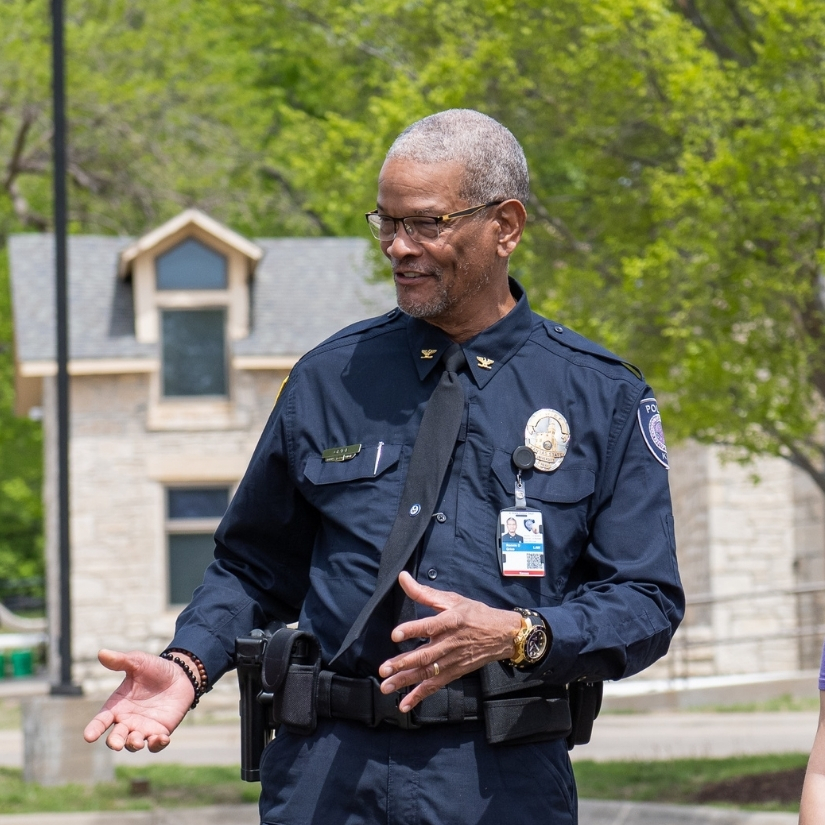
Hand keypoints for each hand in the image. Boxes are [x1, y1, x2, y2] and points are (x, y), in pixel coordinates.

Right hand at [83, 649, 195, 752]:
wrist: (180, 674)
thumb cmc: (155, 669)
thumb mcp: (138, 662)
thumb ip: (121, 661)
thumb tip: (101, 653)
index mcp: (117, 705)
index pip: (101, 720)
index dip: (94, 729)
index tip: (89, 736)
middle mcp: (127, 720)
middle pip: (115, 737)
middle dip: (114, 742)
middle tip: (115, 743)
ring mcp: (143, 728)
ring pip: (133, 744)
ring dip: (133, 745)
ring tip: (136, 740)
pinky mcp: (160, 731)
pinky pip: (155, 744)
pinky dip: (157, 744)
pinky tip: (161, 739)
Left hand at [377, 571, 520, 711]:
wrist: (502, 635)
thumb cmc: (475, 614)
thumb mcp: (451, 599)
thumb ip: (424, 592)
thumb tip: (403, 577)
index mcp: (450, 621)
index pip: (429, 626)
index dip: (412, 630)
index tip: (395, 635)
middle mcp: (450, 642)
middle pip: (425, 655)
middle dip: (403, 663)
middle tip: (384, 669)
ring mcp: (452, 660)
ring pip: (426, 672)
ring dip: (405, 681)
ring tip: (386, 686)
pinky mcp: (454, 672)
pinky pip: (435, 685)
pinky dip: (419, 695)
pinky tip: (404, 704)